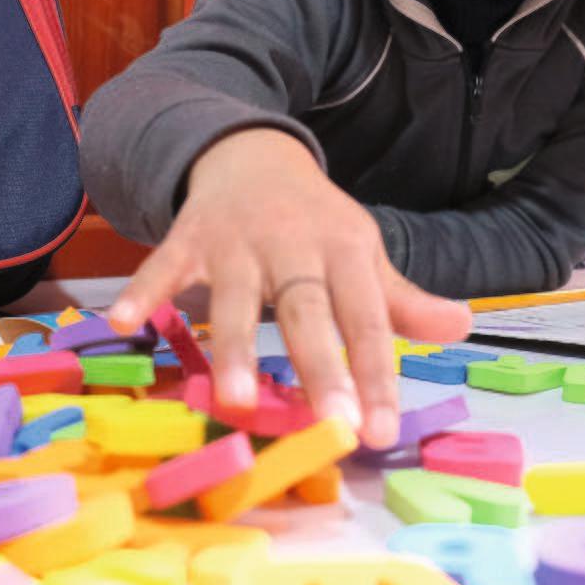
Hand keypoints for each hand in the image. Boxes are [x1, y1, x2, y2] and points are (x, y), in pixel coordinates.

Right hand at [105, 127, 471, 446]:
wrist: (252, 153)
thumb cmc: (313, 223)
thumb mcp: (362, 253)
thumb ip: (402, 301)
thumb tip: (462, 328)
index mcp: (344, 250)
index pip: (366, 318)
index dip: (375, 375)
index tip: (380, 430)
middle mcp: (292, 245)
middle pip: (307, 310)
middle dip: (321, 367)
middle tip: (334, 425)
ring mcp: (237, 241)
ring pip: (235, 295)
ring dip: (235, 346)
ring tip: (237, 399)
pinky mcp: (188, 236)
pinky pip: (162, 265)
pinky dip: (142, 290)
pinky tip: (122, 322)